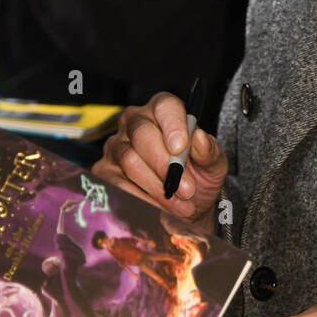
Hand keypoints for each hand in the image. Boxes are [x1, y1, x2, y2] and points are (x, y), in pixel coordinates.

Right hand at [93, 92, 227, 233]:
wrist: (184, 205)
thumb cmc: (197, 177)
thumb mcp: (212, 165)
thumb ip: (209, 151)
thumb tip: (200, 138)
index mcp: (163, 111)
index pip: (165, 107)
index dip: (173, 125)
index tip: (180, 148)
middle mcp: (135, 122)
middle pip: (143, 134)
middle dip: (165, 164)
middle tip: (186, 189)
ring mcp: (116, 145)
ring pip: (130, 161)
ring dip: (157, 187)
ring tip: (180, 204)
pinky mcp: (104, 170)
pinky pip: (118, 184)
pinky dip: (142, 200)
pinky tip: (160, 209)